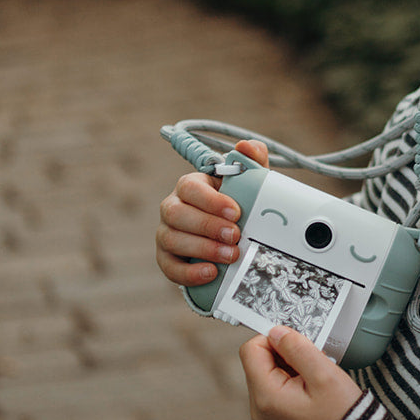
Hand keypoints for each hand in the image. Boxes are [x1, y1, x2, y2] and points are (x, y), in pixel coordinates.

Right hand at [156, 139, 268, 288]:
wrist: (232, 240)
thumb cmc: (239, 207)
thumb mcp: (249, 185)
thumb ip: (252, 162)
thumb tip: (245, 147)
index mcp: (190, 187)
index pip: (189, 188)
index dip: (210, 200)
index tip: (236, 212)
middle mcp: (173, 208)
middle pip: (175, 213)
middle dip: (207, 226)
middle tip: (235, 235)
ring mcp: (167, 234)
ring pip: (171, 239)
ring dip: (202, 249)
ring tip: (231, 255)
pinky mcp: (167, 259)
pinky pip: (169, 267)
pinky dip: (189, 273)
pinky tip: (211, 273)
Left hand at [240, 325, 363, 419]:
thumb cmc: (342, 415)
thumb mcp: (324, 374)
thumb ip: (297, 348)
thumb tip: (276, 332)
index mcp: (266, 397)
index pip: (251, 350)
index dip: (273, 339)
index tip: (298, 343)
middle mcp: (259, 409)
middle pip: (258, 361)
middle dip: (284, 354)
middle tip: (311, 363)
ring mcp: (265, 416)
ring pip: (267, 373)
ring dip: (289, 367)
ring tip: (314, 379)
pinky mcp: (275, 419)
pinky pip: (275, 388)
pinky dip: (292, 380)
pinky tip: (312, 388)